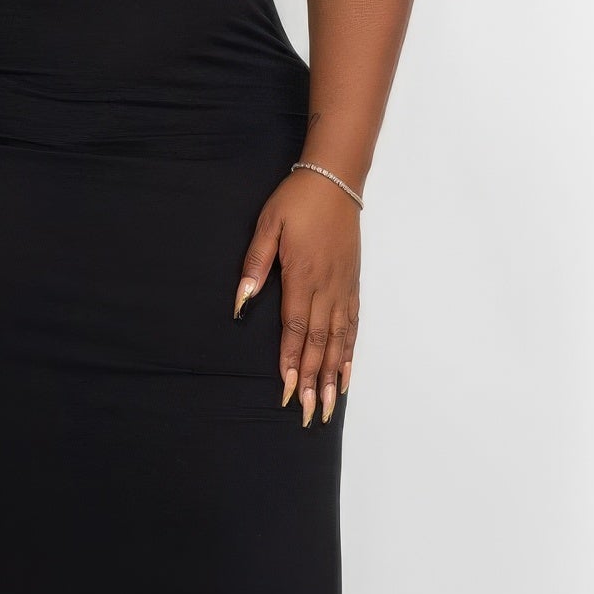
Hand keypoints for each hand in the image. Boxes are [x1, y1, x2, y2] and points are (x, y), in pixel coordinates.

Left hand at [233, 167, 360, 424]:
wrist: (336, 180)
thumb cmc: (296, 202)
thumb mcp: (267, 226)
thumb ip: (255, 266)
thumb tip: (241, 303)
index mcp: (302, 277)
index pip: (295, 329)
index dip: (291, 362)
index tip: (286, 391)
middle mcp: (326, 288)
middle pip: (319, 343)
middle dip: (313, 380)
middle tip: (308, 413)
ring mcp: (343, 287)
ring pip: (339, 340)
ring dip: (333, 375)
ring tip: (329, 405)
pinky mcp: (352, 284)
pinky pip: (353, 325)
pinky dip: (350, 352)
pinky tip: (347, 372)